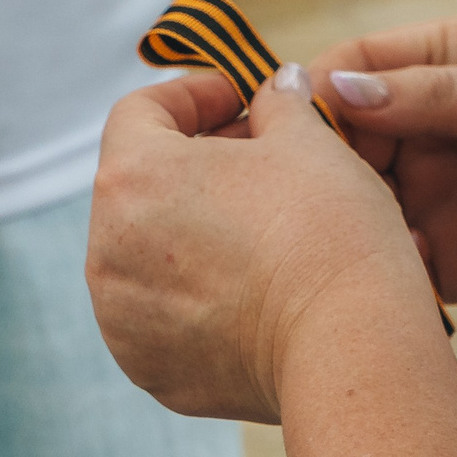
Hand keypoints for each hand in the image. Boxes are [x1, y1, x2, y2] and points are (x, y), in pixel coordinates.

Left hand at [87, 65, 437, 422]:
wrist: (351, 346)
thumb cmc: (327, 229)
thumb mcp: (308, 140)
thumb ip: (278, 103)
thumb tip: (277, 88)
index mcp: (130, 177)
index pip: (140, 112)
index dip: (193, 94)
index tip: (239, 99)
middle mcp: (105, 250)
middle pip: (139, 185)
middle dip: (195, 163)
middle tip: (259, 157)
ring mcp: (121, 318)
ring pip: (147, 254)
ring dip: (192, 230)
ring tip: (258, 226)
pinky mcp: (149, 368)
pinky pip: (163, 314)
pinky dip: (196, 294)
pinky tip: (252, 286)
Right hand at [310, 17, 456, 319]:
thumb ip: (437, 95)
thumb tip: (336, 89)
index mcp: (445, 61)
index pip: (355, 65)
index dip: (319, 90)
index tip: (291, 121)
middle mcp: (431, 126)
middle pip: (345, 140)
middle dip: (323, 162)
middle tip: (313, 187)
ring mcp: (440, 194)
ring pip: (360, 205)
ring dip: (349, 218)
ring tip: (355, 229)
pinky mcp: (456, 261)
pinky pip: (397, 264)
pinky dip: (385, 267)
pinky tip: (400, 265)